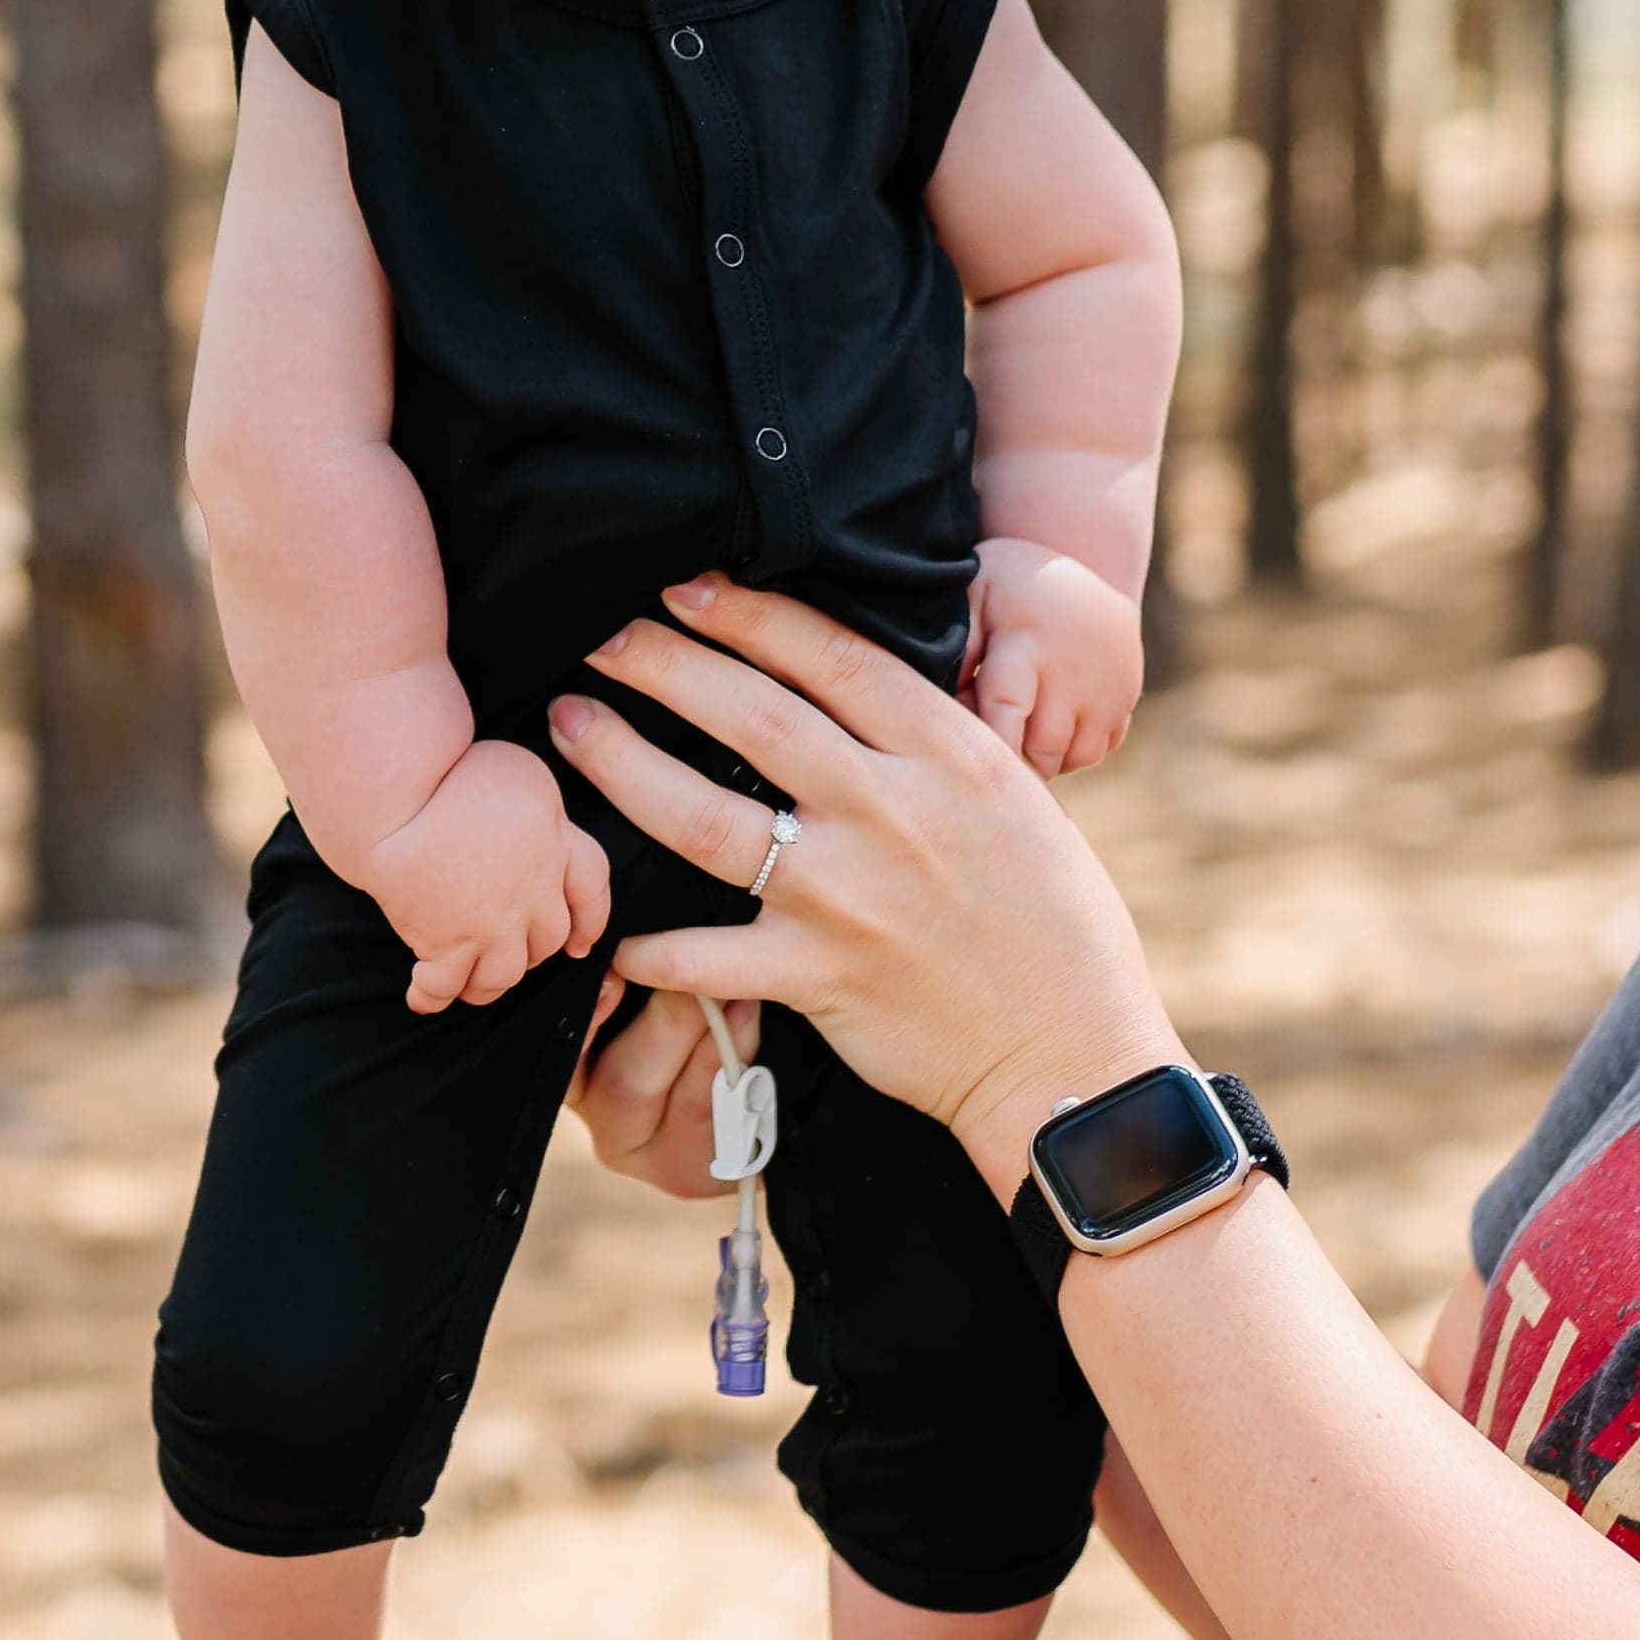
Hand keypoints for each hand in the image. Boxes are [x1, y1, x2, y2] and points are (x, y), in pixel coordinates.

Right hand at [352, 736, 611, 1013]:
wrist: (398, 797)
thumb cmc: (453, 769)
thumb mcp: (521, 772)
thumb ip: (540, 812)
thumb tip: (536, 829)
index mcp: (557, 842)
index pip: (593, 888)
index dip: (591, 917)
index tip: (582, 941)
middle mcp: (533, 892)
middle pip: (549, 938)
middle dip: (535, 951)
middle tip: (514, 951)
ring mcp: (491, 925)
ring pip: (505, 974)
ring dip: (491, 983)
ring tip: (473, 982)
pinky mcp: (445, 945)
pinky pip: (445, 986)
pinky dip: (433, 996)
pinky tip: (422, 998)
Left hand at [543, 574, 1182, 1195]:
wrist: (1070, 1054)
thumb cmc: (1052, 924)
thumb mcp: (1013, 802)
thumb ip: (932, 746)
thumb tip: (851, 685)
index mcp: (950, 755)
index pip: (830, 655)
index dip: (745, 612)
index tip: (684, 585)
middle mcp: (893, 811)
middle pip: (749, 713)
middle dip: (660, 663)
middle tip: (598, 636)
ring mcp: (848, 895)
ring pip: (703, 817)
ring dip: (622, 765)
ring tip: (569, 724)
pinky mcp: (817, 976)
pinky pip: (704, 955)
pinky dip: (649, 945)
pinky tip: (608, 927)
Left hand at [965, 540, 1142, 776]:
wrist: (1080, 563)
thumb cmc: (1008, 590)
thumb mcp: (973, 601)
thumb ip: (958, 653)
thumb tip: (950, 707)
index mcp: (1025, 643)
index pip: (1007, 709)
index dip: (993, 744)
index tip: (972, 763)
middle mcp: (1073, 669)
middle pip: (1045, 746)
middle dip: (1015, 759)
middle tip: (991, 748)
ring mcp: (1109, 684)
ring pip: (1079, 756)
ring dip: (1049, 760)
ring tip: (1022, 733)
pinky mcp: (1128, 695)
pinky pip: (1102, 748)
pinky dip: (1076, 750)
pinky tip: (1053, 724)